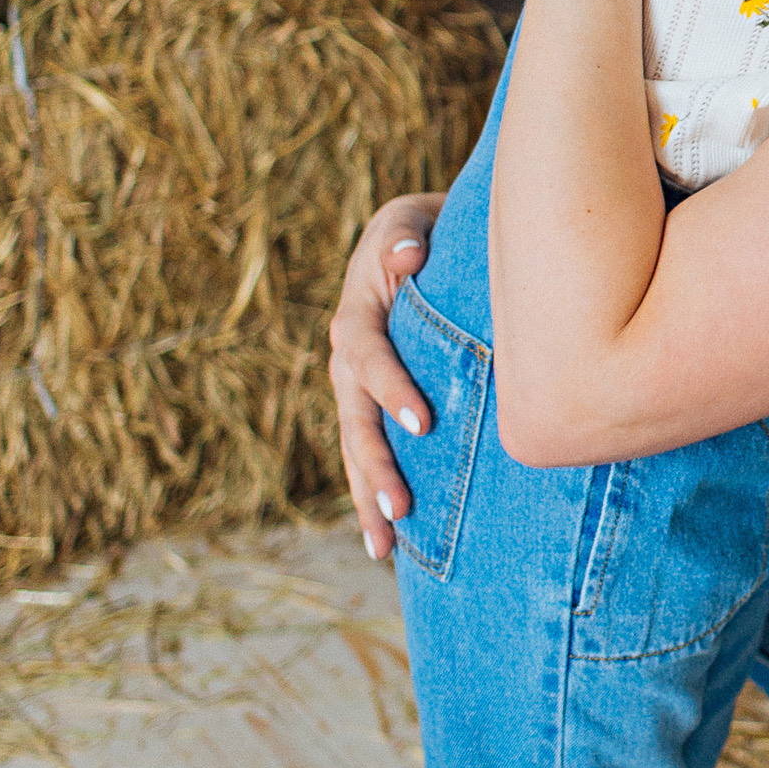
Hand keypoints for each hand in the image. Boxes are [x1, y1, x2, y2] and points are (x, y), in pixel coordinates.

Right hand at [329, 195, 442, 558]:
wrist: (418, 244)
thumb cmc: (421, 230)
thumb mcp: (408, 219)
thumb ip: (405, 233)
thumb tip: (407, 256)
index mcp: (356, 317)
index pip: (368, 358)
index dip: (391, 390)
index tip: (421, 425)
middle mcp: (347, 361)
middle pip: (354, 422)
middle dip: (374, 468)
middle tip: (399, 510)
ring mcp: (355, 391)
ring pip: (355, 451)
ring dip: (367, 498)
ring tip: (383, 548)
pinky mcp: (371, 409)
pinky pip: (369, 456)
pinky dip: (374, 496)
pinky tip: (392, 544)